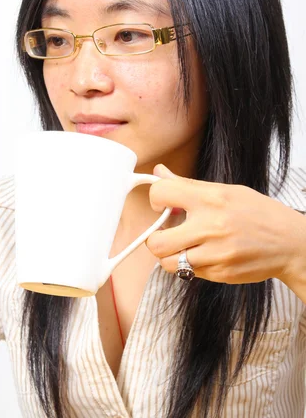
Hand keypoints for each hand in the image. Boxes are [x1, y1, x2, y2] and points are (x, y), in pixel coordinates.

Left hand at [146, 165, 305, 289]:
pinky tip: (203, 254)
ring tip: (183, 245)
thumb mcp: (226, 190)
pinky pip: (188, 273)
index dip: (156, 199)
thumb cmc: (259, 213)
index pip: (161, 193)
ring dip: (170, 255)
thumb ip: (188, 184)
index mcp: (210, 199)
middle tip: (167, 232)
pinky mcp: (220, 274)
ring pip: (168, 263)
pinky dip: (189, 265)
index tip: (162, 204)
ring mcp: (215, 254)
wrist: (290, 243)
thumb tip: (159, 172)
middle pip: (156, 242)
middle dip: (156, 237)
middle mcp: (210, 227)